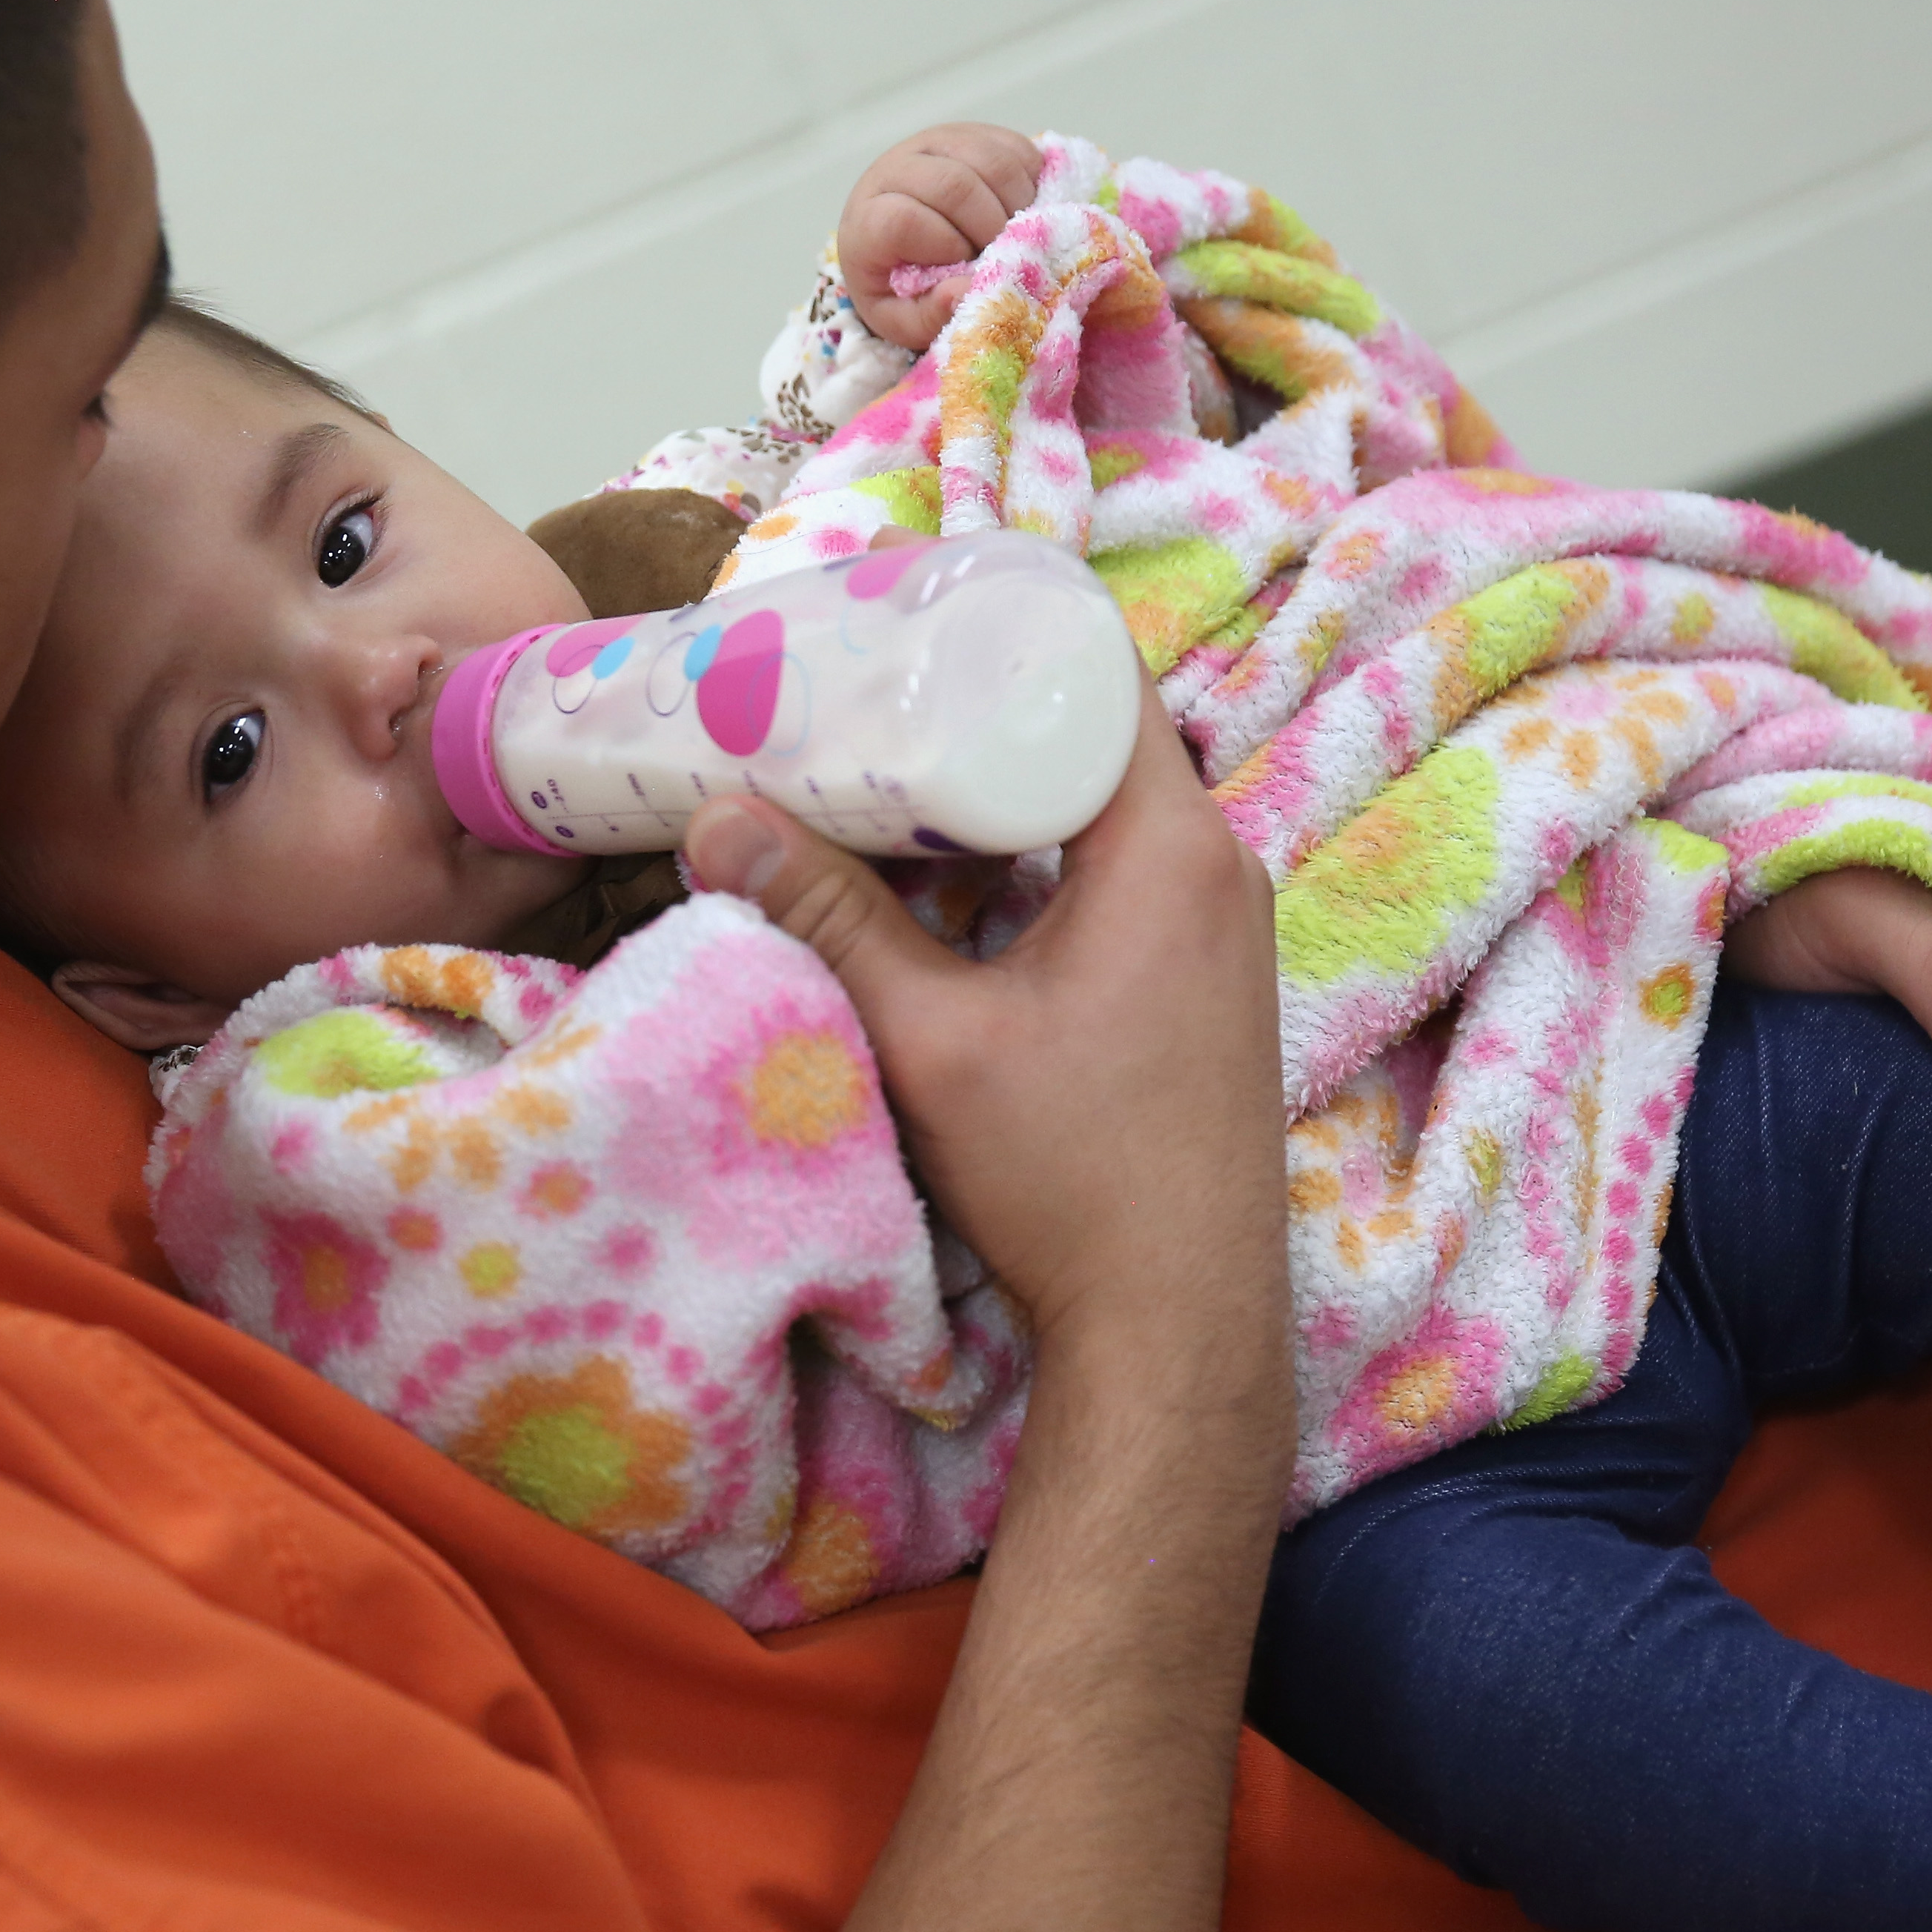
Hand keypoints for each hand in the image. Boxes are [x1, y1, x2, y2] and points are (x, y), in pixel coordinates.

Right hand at [683, 679, 1284, 1378]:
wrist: (1177, 1319)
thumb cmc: (1072, 1178)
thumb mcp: (930, 1040)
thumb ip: (829, 921)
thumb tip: (714, 821)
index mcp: (1172, 846)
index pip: (1100, 670)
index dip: (1000, 626)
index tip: (899, 612)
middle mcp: (1216, 866)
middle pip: (1091, 734)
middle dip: (976, 707)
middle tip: (859, 687)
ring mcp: (1217, 927)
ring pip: (1097, 810)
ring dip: (998, 792)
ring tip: (879, 771)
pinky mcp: (1199, 981)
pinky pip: (1113, 873)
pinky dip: (1031, 858)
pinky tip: (941, 882)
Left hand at [839, 123, 1044, 350]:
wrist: (902, 242)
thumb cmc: (901, 284)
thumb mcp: (903, 319)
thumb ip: (930, 316)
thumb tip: (964, 292)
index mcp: (868, 219)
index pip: (905, 220)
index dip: (946, 247)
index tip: (963, 267)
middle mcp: (894, 170)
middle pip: (954, 185)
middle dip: (990, 227)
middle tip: (1000, 254)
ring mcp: (933, 143)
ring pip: (989, 160)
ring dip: (1016, 203)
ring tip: (1012, 233)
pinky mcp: (970, 133)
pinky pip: (1013, 147)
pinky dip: (1029, 182)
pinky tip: (1018, 209)